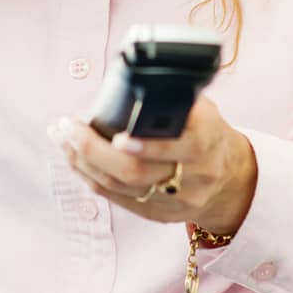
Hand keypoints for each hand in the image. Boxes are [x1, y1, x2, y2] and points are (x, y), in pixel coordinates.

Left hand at [46, 93, 257, 236]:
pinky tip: (74, 158)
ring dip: (82, 162)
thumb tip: (124, 77)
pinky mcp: (160, 214)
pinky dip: (90, 177)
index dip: (143, 143)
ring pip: (120, 187)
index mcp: (206, 139)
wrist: (230, 176)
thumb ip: (172, 96)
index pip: (175, 145)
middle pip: (136, 172)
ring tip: (61, 137)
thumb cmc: (205, 129)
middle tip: (65, 127)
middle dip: (93, 149)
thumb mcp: (200, 107)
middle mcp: (193, 174)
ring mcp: (176, 200)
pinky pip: (117, 199)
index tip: (114, 134)